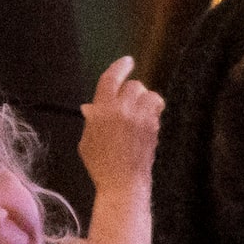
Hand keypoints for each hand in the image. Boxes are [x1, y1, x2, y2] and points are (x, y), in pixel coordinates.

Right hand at [80, 56, 162, 202]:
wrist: (123, 183)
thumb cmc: (100, 164)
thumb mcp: (87, 140)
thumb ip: (92, 120)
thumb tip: (94, 107)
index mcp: (101, 110)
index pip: (111, 79)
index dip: (119, 67)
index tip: (127, 61)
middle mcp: (122, 110)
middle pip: (134, 85)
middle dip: (131, 92)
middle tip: (127, 104)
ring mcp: (141, 118)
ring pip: (150, 95)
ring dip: (145, 100)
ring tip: (138, 114)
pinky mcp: (154, 128)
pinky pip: (156, 109)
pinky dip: (152, 112)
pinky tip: (145, 124)